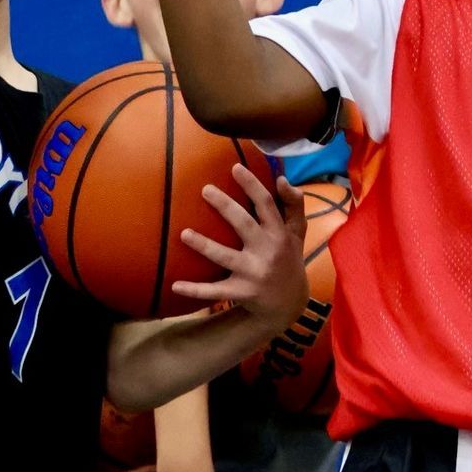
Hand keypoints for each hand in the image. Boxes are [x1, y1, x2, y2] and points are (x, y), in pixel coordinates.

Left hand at [170, 168, 307, 333]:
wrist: (289, 304)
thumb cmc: (288, 258)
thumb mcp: (297, 232)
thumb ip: (293, 204)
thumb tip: (281, 178)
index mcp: (280, 234)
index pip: (267, 205)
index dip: (252, 185)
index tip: (235, 167)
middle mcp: (268, 252)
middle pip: (244, 225)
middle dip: (225, 206)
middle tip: (205, 189)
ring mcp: (254, 274)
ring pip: (225, 257)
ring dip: (204, 246)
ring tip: (184, 234)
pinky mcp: (242, 292)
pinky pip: (215, 291)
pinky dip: (195, 290)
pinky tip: (174, 285)